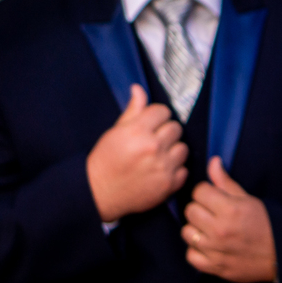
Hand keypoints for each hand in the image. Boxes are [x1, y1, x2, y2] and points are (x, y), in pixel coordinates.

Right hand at [87, 84, 187, 222]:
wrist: (98, 194)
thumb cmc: (105, 161)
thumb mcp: (115, 132)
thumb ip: (132, 110)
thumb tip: (139, 88)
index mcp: (137, 131)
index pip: (163, 111)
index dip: (156, 116)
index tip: (151, 123)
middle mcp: (153, 148)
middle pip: (176, 128)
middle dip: (166, 131)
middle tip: (154, 139)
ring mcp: (163, 167)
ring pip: (183, 148)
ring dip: (173, 150)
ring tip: (159, 155)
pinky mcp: (169, 185)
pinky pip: (184, 169)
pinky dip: (175, 170)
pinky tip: (161, 170)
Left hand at [181, 156, 277, 282]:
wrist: (280, 254)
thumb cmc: (265, 223)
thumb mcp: (248, 199)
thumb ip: (226, 182)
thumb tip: (213, 162)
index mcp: (229, 209)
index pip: (199, 191)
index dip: (206, 192)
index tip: (214, 197)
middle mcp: (219, 229)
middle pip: (190, 210)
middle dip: (200, 208)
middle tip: (212, 212)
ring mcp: (215, 250)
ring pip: (186, 232)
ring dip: (196, 228)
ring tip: (209, 228)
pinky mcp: (213, 267)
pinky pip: (190, 255)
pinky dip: (197, 250)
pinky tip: (208, 245)